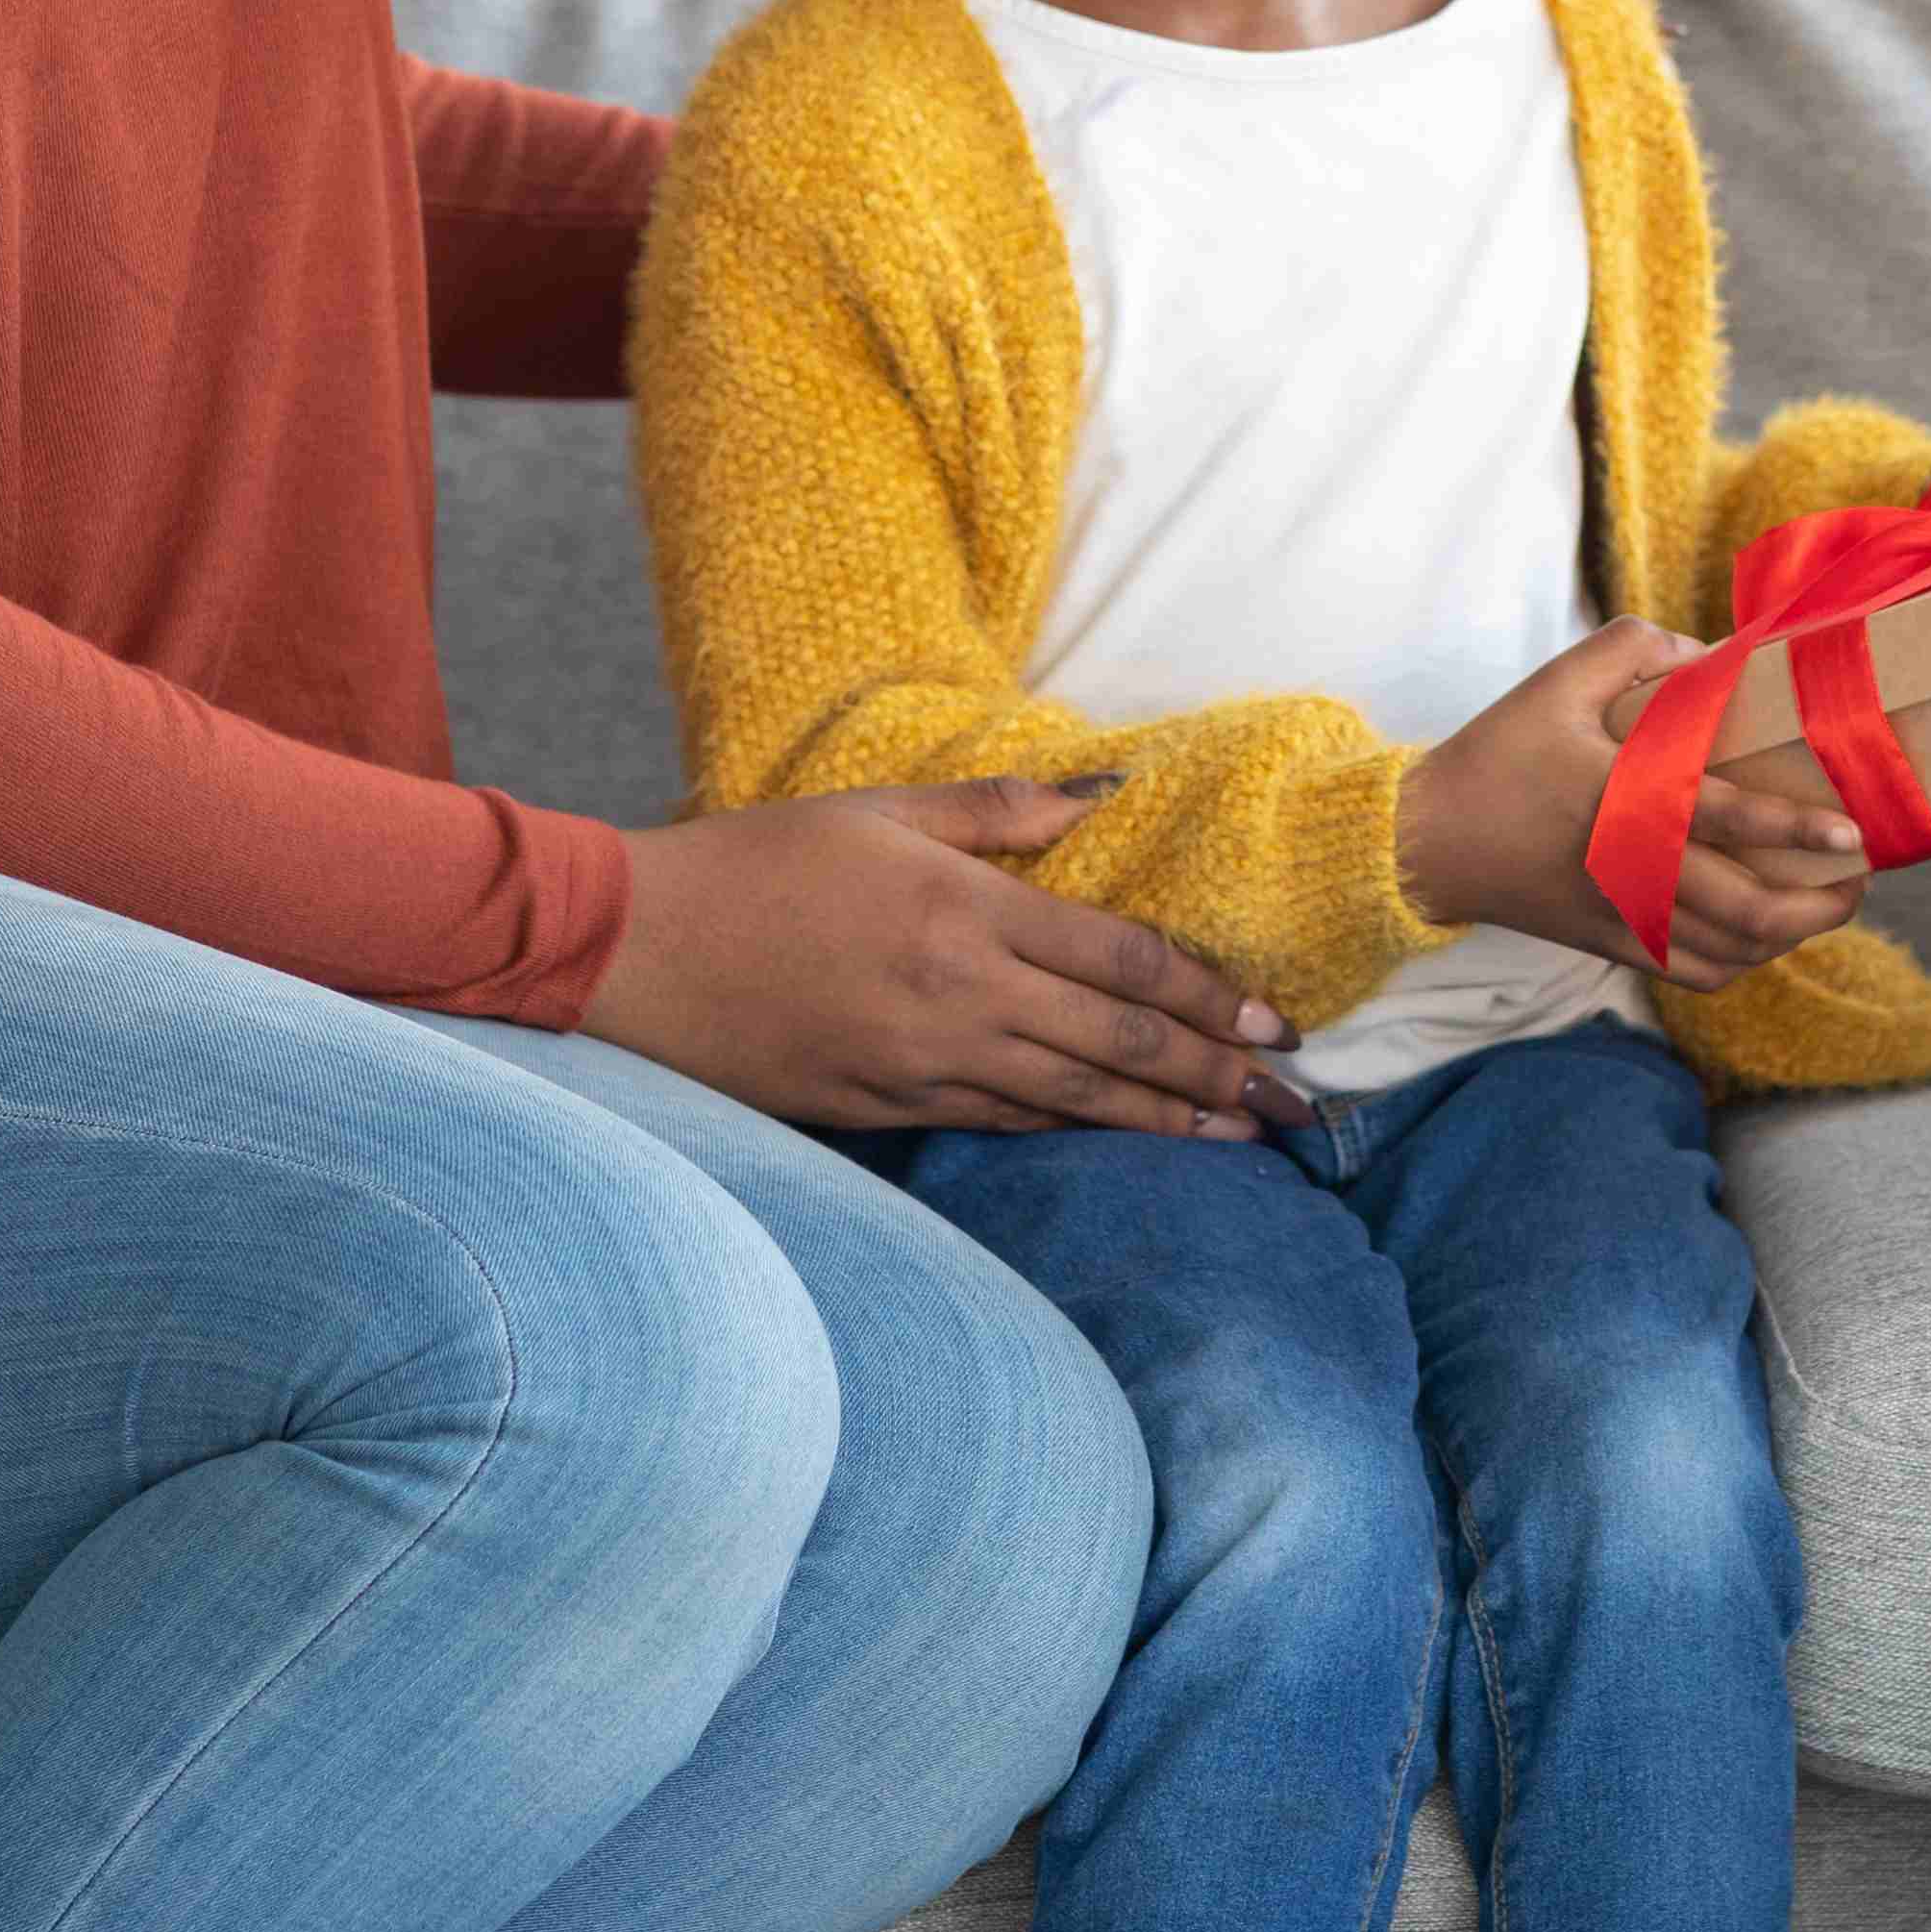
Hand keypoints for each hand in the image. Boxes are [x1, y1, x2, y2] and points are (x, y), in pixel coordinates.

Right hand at [584, 780, 1317, 1137]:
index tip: (1272, 1020)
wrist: (637, 952)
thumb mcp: (880, 811)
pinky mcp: (885, 1109)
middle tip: (1292, 1100)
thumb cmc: (757, 864)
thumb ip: (1000, 810)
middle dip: (1215, 1073)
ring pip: (1074, 1099)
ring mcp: (923, 1064)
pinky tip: (1121, 1140)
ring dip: (1164, 1121)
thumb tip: (1107, 791)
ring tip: (1238, 1137)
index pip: (1122, 960)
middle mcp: (960, 996)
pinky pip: (1004, 1124)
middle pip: (1118, 1042)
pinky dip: (1075, 1133)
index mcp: (965, 911)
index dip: (1207, 996)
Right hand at [1399, 623, 1869, 991]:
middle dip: (1819, 904)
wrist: (1429, 841)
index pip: (1731, 820)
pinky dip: (1740, 963)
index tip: (1853, 832)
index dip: (1799, 832)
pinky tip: (1761, 937)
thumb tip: (1709, 653)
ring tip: (1824, 905)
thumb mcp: (1558, 680)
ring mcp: (1624, 916)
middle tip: (1857, 877)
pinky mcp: (1610, 945)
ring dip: (1789, 937)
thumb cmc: (1498, 754)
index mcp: (1627, 799)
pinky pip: (1691, 972)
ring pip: (1729, 953)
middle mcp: (1634, 867)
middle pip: (1747, 911)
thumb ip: (1635, 647)